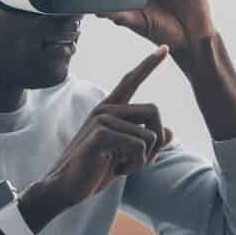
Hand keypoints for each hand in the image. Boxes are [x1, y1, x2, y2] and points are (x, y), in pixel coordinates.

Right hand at [25, 46, 174, 216]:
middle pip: (154, 111)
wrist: (67, 186)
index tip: (164, 48)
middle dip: (157, 141)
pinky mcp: (102, 133)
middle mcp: (106, 108)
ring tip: (121, 166)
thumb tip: (169, 132)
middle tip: (141, 161)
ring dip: (144, 159)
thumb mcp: (127, 155)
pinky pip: (140, 146)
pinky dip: (135, 164)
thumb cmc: (96, 170)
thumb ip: (149, 141)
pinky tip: (116, 169)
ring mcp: (102, 119)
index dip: (149, 65)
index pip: (131, 81)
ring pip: (150, 134)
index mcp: (111, 109)